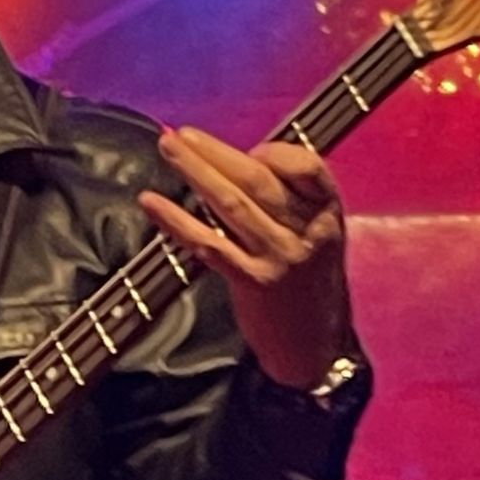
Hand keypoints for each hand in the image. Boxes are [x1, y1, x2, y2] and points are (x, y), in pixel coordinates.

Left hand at [139, 127, 354, 387]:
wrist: (314, 344)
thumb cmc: (308, 280)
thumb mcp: (316, 236)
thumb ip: (289, 201)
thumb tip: (235, 161)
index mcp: (328, 214)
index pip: (307, 168)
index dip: (275, 153)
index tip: (250, 151)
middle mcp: (307, 233)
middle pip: (259, 181)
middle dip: (217, 152)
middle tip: (181, 134)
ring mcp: (279, 258)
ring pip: (231, 205)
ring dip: (195, 172)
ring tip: (167, 148)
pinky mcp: (253, 283)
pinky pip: (209, 245)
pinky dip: (177, 221)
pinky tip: (152, 202)